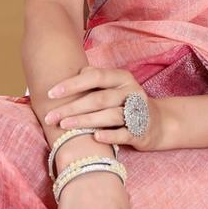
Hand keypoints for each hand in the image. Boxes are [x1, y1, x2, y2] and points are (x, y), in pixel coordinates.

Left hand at [44, 64, 162, 151]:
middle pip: (99, 98)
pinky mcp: (141, 131)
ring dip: (85, 121)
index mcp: (122, 78)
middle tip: (50, 116)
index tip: (51, 94)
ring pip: (110, 115)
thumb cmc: (125, 103)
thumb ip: (94, 78)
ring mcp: (138, 112)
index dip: (72, 84)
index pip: (95, 76)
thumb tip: (76, 71)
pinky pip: (124, 133)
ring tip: (64, 125)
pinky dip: (110, 135)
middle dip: (72, 107)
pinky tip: (95, 137)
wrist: (157, 123)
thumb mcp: (113, 87)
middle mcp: (131, 92)